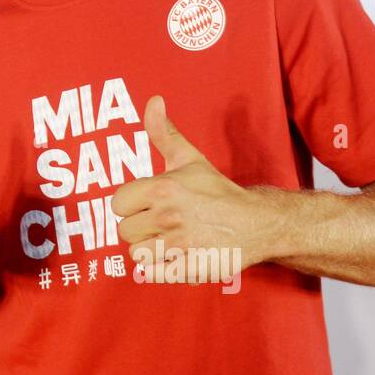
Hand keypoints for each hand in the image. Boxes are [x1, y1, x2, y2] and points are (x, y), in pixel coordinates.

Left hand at [112, 96, 282, 282]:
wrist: (256, 223)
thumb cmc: (216, 191)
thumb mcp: (189, 159)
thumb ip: (164, 132)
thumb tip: (153, 100)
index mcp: (163, 189)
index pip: (118, 204)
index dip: (129, 205)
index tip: (145, 205)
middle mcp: (168, 218)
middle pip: (124, 231)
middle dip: (139, 228)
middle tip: (159, 223)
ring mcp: (177, 247)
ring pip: (136, 254)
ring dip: (148, 249)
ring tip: (167, 240)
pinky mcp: (187, 270)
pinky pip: (151, 274)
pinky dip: (159, 269)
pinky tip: (174, 256)